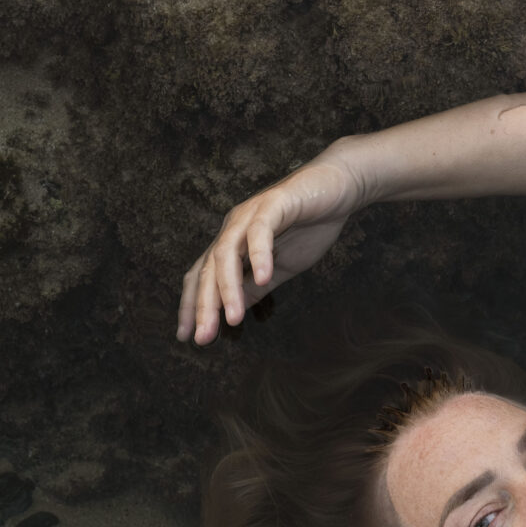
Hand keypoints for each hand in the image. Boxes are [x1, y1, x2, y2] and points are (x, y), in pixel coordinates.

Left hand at [177, 149, 367, 344]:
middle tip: (204, 337)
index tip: (186, 336)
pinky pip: (260, 231)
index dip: (192, 305)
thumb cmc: (310, 225)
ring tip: (233, 318)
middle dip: (204, 306)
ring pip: (227, 253)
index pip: (202, 276)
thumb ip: (256, 286)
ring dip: (228, 288)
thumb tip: (236, 309)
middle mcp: (233, 227)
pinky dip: (259, 256)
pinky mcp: (274, 203)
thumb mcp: (280, 267)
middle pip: (209, 269)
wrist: (339, 188)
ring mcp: (251, 214)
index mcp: (232, 243)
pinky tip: (263, 279)